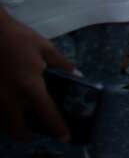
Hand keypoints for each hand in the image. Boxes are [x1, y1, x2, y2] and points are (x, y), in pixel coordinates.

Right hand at [0, 10, 74, 141]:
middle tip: (34, 135)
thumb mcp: (45, 47)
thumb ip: (61, 63)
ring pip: (4, 121)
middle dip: (26, 135)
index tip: (65, 136)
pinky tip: (12, 107)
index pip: (46, 112)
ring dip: (13, 126)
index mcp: (29, 85)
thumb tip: (77, 74)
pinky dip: (4, 114)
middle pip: (17, 127)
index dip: (57, 126)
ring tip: (23, 123)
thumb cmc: (19, 37)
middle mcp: (10, 96)